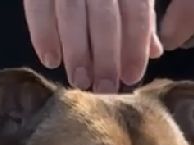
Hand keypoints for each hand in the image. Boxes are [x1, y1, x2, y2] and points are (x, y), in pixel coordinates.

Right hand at [22, 0, 162, 91]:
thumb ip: (141, 16)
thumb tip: (155, 52)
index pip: (136, 12)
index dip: (135, 46)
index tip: (131, 78)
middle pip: (104, 17)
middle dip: (106, 56)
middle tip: (104, 88)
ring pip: (72, 13)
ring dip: (76, 51)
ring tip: (80, 81)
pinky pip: (37, 6)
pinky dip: (43, 34)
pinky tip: (51, 61)